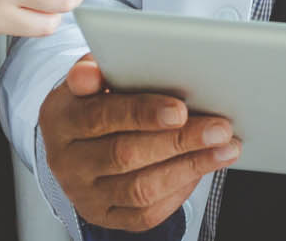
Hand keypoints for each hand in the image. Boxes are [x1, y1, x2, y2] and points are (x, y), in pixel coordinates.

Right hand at [39, 55, 241, 231]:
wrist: (81, 145)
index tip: (180, 110)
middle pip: (125, 154)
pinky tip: (204, 168)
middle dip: (179, 141)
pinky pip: (146, 213)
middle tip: (220, 128)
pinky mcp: (105, 215)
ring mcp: (84, 193)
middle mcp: (66, 161)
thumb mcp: (93, 79)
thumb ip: (99, 69)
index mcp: (59, 119)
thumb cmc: (99, 101)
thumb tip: (92, 72)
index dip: (141, 113)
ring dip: (190, 166)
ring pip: (140, 188)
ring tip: (225, 148)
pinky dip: (180, 191)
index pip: (100, 116)